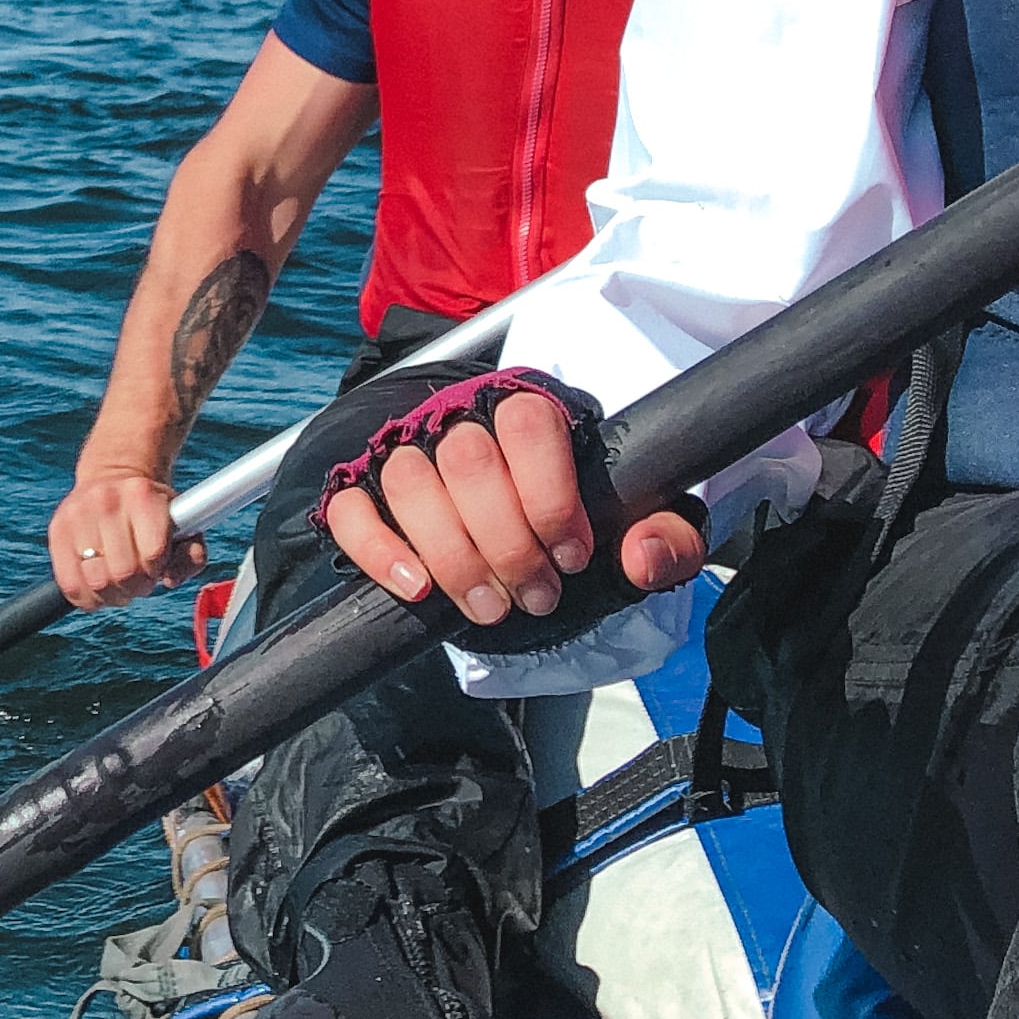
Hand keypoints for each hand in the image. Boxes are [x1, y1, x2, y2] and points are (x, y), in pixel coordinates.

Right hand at [50, 467, 202, 610]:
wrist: (114, 476)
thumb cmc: (155, 512)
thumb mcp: (185, 526)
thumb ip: (192, 557)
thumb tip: (169, 580)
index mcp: (142, 495)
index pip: (153, 554)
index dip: (157, 571)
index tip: (156, 565)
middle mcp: (107, 500)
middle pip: (123, 573)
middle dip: (135, 587)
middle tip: (137, 579)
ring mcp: (77, 513)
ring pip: (96, 582)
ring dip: (111, 594)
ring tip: (117, 582)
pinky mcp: (56, 529)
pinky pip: (69, 584)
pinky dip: (86, 598)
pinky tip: (97, 588)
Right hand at [318, 387, 704, 623]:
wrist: (513, 529)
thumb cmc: (575, 521)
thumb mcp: (636, 524)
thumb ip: (666, 535)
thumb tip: (642, 556)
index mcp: (528, 409)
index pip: (528, 424)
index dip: (549, 495)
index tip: (571, 555)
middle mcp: (460, 418)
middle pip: (466, 462)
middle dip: (505, 544)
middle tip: (536, 597)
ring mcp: (404, 451)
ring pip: (410, 483)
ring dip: (453, 557)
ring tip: (489, 608)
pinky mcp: (362, 490)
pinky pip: (352, 509)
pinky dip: (381, 552)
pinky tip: (418, 589)